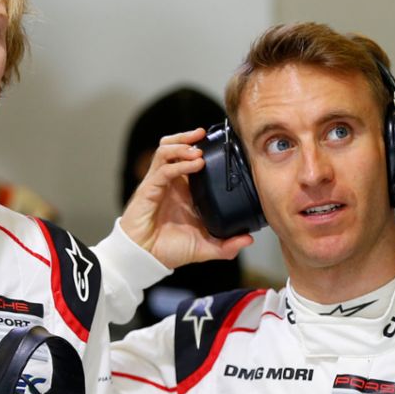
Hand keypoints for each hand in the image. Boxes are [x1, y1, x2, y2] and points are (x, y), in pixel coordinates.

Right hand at [120, 130, 253, 268]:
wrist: (145, 259)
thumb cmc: (169, 250)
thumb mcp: (205, 247)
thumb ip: (226, 245)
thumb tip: (249, 240)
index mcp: (183, 191)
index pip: (188, 159)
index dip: (199, 147)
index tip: (217, 143)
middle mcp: (170, 183)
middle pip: (173, 147)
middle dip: (187, 137)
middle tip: (203, 134)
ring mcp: (158, 184)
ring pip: (165, 151)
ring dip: (182, 145)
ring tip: (198, 149)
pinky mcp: (149, 190)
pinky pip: (163, 169)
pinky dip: (179, 163)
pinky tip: (195, 164)